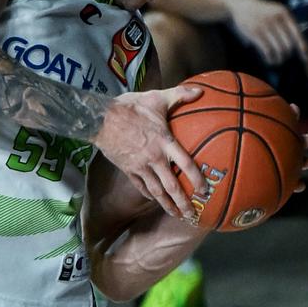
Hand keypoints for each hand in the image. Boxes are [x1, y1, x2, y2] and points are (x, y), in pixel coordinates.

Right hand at [93, 84, 206, 218]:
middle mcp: (155, 158)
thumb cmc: (131, 107)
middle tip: (192, 215)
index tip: (206, 191)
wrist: (101, 118)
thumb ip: (179, 95)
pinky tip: (154, 199)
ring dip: (167, 204)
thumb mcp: (156, 98)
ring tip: (176, 214)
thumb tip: (200, 91)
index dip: (197, 180)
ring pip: (157, 190)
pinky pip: (140, 185)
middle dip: (183, 202)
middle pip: (172, 186)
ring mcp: (140, 166)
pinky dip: (148, 195)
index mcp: (165, 142)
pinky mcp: (128, 169)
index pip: (186, 165)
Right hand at [228, 0, 306, 66]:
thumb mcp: (276, 11)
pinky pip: (267, 50)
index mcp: (284, 13)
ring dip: (279, 58)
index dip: (302, 48)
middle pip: (289, 44)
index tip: (305, 58)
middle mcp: (276, 19)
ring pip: (279, 49)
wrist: (240, 4)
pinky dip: (270, 58)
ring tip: (276, 61)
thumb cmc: (261, 11)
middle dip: (287, 54)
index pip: (297, 34)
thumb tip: (299, 44)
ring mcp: (265, 25)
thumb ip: (286, 24)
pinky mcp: (255, 32)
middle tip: (284, 58)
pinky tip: (268, 60)